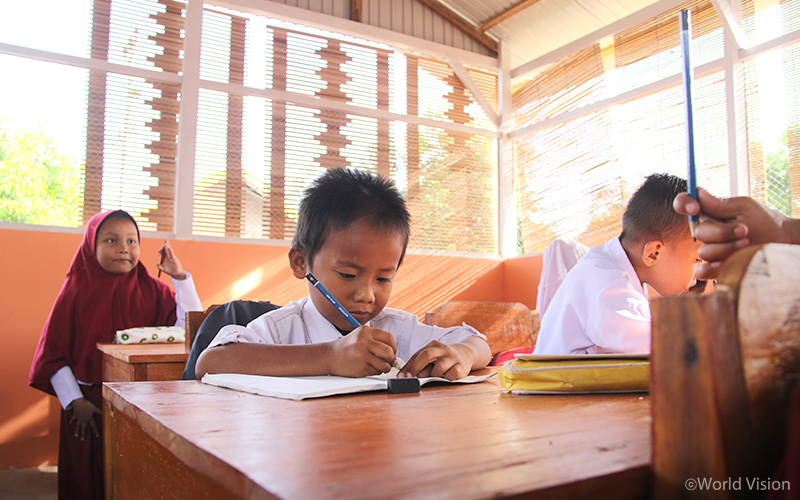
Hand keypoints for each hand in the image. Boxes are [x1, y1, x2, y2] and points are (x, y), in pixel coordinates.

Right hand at [69, 398, 101, 439]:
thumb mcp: (95, 408)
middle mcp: (84, 420)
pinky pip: (73, 419)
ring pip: (78, 426)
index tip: (98, 436)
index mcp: (89, 418)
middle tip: (82, 440)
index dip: (96, 431)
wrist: (78, 402)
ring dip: (77, 431)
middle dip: (83, 434)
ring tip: (76, 436)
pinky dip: (72, 420)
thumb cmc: (87, 405)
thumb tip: (107, 414)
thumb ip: (101, 412)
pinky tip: (70, 423)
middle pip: (84, 428)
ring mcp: (79, 418)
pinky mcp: (75, 415)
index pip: (94, 426)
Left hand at [157, 240, 186, 279]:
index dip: (160, 251)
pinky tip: (169, 248)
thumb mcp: (164, 270)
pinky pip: (172, 255)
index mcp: (164, 258)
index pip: (162, 252)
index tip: (159, 255)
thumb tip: (157, 265)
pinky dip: (170, 252)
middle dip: (165, 244)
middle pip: (165, 249)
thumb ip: (160, 267)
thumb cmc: (170, 271)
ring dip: (167, 245)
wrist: (176, 273)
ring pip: (169, 250)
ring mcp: (171, 257)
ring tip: (166, 240)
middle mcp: (167, 256)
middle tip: (165, 240)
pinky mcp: (174, 259)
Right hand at [329, 326, 395, 376]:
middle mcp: (364, 341)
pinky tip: (369, 368)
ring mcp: (362, 355)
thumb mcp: (361, 336)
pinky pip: (377, 371)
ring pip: (385, 364)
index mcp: (366, 331)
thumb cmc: (348, 347)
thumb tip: (394, 354)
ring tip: (379, 366)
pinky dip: (376, 371)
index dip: (393, 346)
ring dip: (385, 367)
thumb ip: (377, 341)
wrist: (331, 356)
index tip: (392, 352)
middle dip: (392, 359)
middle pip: (389, 352)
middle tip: (389, 361)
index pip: (389, 338)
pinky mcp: (361, 367)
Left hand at [397, 340, 470, 379]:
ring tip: (434, 377)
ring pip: (439, 367)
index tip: (401, 377)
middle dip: (416, 368)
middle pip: (427, 355)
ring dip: (433, 375)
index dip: (408, 366)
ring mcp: (453, 357)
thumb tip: (406, 376)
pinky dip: (446, 378)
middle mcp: (443, 349)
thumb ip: (420, 366)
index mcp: (433, 345)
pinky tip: (446, 378)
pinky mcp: (461, 367)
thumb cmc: (443, 358)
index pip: (418, 354)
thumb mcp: (431, 359)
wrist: (466, 354)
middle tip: (411, 378)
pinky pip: (451, 374)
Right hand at [673, 190, 793, 278]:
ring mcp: (711, 250)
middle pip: (699, 232)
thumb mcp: (744, 207)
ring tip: (747, 244)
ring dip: (726, 248)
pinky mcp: (715, 268)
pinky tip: (722, 264)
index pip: (685, 204)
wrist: (780, 242)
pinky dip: (709, 268)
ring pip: (704, 251)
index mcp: (709, 213)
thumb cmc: (765, 222)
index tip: (695, 208)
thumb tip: (698, 192)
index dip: (683, 204)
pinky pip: (701, 271)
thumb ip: (719, 204)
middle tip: (744, 230)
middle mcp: (707, 231)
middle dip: (721, 232)